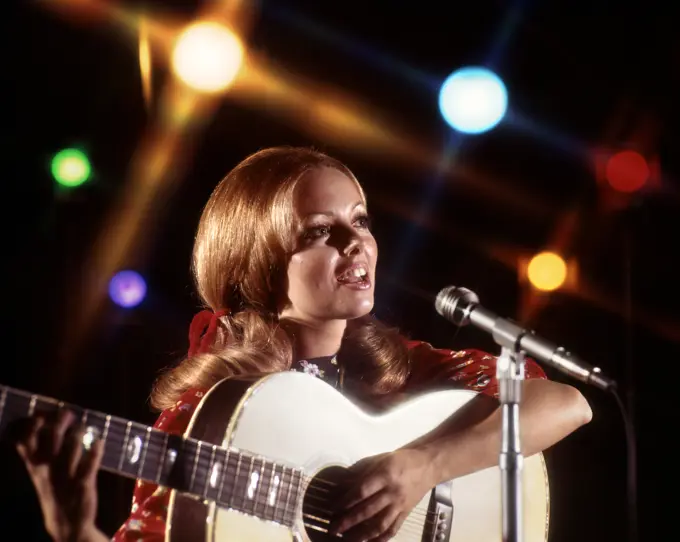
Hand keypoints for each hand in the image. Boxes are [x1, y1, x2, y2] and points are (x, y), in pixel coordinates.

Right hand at [15, 409, 104, 541]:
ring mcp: (66, 476)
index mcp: (35, 465)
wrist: (67, 524)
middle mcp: (48, 469)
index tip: (42, 412)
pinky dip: (96, 450)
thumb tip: (36, 418)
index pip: (26, 439)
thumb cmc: (54, 489)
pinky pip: (90, 464)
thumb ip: (34, 449)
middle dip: (59, 421)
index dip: (33, 422)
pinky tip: (100, 441)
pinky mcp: (84, 484)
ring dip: (78, 433)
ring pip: (71, 448)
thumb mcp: (38, 472)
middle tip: (68, 414)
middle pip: (51, 438)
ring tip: (83, 426)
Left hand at [330, 448, 434, 541]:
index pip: (362, 491)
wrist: (427, 465)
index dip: (346, 501)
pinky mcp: (406, 513)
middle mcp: (393, 491)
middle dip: (349, 521)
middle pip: (368, 510)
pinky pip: (393, 529)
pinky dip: (381, 539)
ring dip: (362, 534)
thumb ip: (361, 473)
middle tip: (334, 528)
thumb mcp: (379, 460)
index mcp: (385, 474)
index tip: (333, 508)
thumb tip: (342, 485)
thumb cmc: (400, 460)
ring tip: (348, 540)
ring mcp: (400, 504)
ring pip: (380, 524)